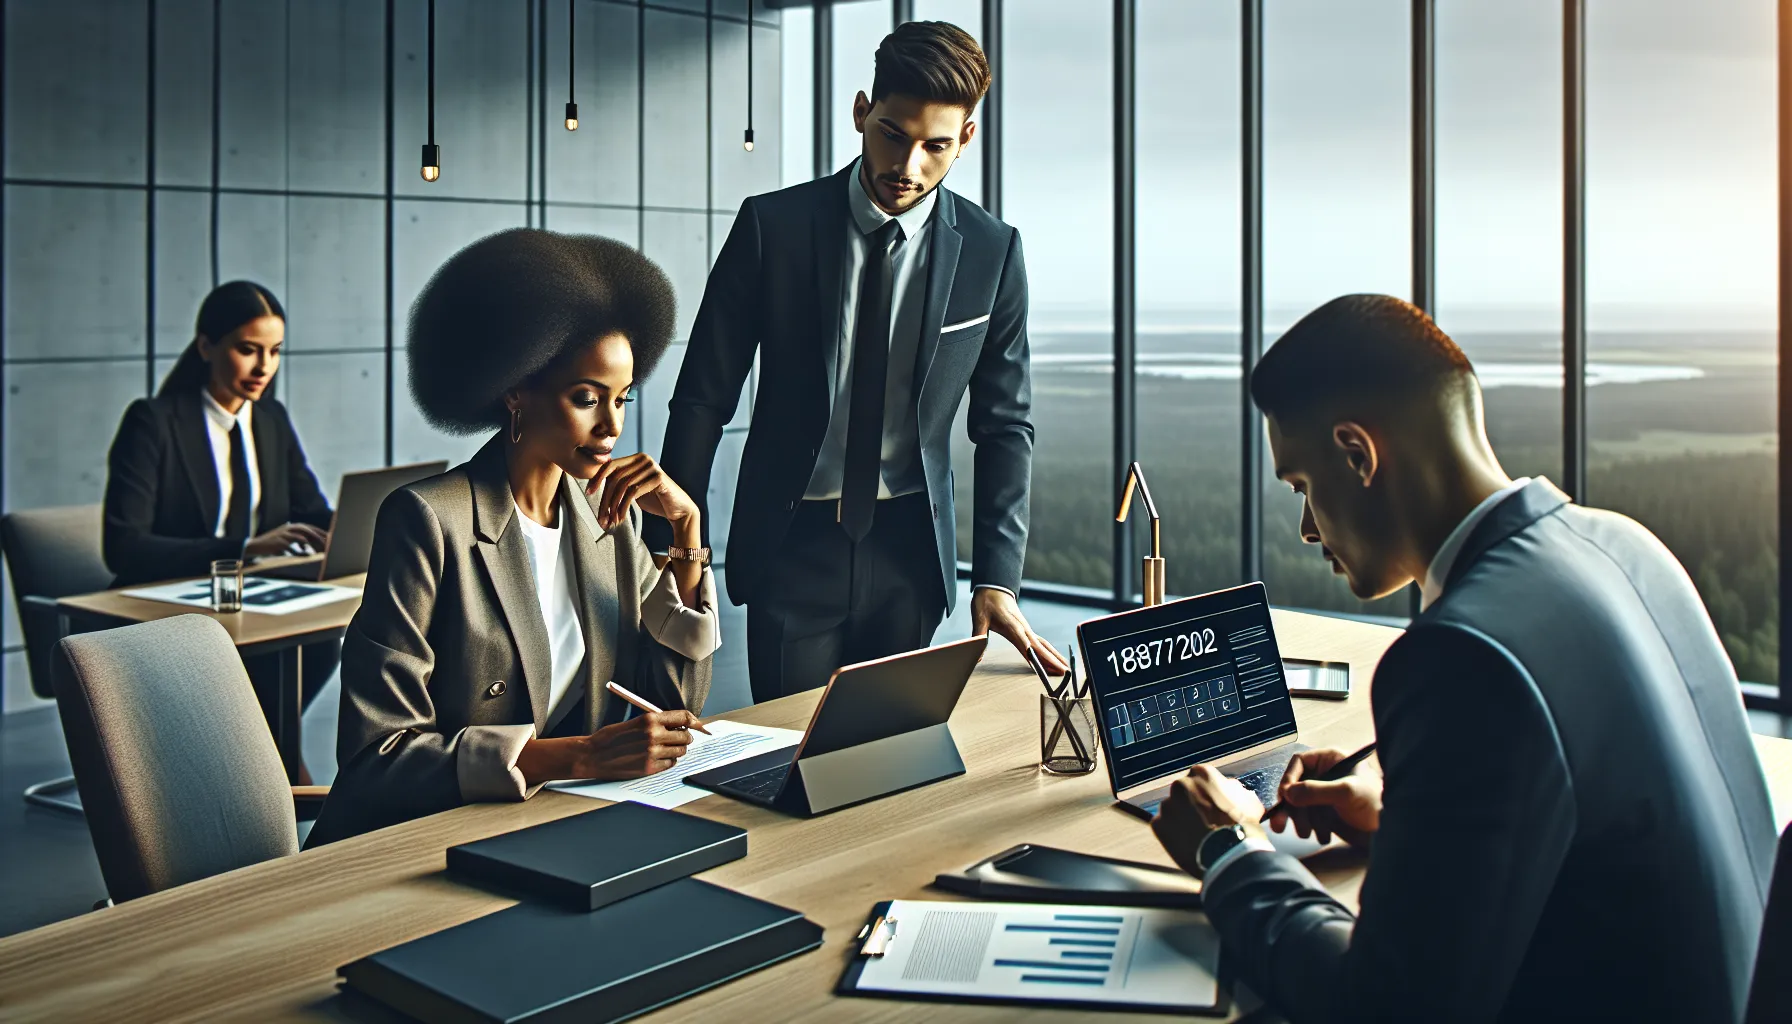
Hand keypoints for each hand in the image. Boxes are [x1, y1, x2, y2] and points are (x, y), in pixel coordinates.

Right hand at [244, 522, 328, 557]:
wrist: (256, 546)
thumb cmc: (273, 544)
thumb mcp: (286, 541)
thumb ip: (297, 541)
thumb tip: (307, 546)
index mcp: (291, 527)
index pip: (309, 527)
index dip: (319, 532)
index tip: (329, 537)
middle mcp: (288, 528)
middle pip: (306, 529)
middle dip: (318, 535)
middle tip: (327, 543)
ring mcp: (283, 534)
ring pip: (300, 536)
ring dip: (311, 543)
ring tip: (318, 550)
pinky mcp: (278, 542)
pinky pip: (291, 546)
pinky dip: (298, 551)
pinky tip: (304, 555)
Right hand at [578, 710, 701, 779]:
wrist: (593, 755)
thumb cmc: (610, 738)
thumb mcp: (634, 722)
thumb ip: (655, 722)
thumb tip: (677, 725)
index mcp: (649, 719)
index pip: (683, 717)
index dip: (693, 721)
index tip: (697, 725)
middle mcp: (653, 735)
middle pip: (685, 736)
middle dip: (684, 737)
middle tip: (678, 738)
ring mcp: (652, 752)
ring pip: (680, 751)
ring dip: (677, 750)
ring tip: (665, 749)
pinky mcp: (649, 767)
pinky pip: (671, 764)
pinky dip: (668, 761)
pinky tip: (658, 758)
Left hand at [585, 453, 698, 532]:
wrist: (678, 510)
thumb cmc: (654, 500)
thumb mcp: (632, 489)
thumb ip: (619, 483)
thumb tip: (593, 486)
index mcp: (635, 458)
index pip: (610, 465)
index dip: (597, 478)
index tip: (588, 493)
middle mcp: (643, 459)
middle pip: (615, 477)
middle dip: (605, 499)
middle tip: (601, 518)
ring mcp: (652, 467)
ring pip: (623, 486)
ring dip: (614, 506)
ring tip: (611, 521)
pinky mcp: (658, 477)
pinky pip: (634, 492)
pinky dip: (624, 507)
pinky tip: (621, 518)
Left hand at [970, 588, 1068, 675]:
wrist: (994, 586)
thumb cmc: (987, 601)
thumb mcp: (980, 618)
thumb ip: (979, 635)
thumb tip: (975, 655)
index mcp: (1013, 627)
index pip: (1026, 646)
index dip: (1035, 657)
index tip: (1045, 668)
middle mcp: (1023, 629)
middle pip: (1040, 647)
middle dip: (1053, 661)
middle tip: (1064, 673)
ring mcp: (1026, 629)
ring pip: (1044, 645)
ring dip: (1055, 656)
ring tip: (1066, 668)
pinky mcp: (1026, 629)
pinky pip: (1040, 642)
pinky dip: (1049, 651)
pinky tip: (1054, 659)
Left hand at [1151, 764, 1265, 876]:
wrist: (1228, 855)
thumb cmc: (1243, 828)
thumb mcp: (1249, 801)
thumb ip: (1235, 790)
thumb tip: (1230, 788)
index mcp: (1202, 773)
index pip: (1201, 781)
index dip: (1209, 797)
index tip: (1213, 808)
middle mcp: (1181, 784)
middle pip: (1184, 794)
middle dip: (1192, 807)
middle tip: (1205, 823)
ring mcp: (1167, 804)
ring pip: (1173, 811)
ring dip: (1182, 820)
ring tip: (1197, 836)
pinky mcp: (1158, 824)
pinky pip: (1163, 827)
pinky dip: (1173, 834)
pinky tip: (1187, 843)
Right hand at [1267, 747, 1380, 848]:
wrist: (1394, 831)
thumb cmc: (1375, 804)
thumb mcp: (1347, 793)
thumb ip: (1317, 791)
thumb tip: (1288, 793)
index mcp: (1331, 760)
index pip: (1299, 762)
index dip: (1289, 779)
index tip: (1285, 798)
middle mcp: (1325, 775)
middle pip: (1295, 785)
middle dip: (1289, 807)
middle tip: (1281, 825)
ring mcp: (1325, 794)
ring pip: (1298, 804)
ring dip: (1299, 820)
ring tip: (1307, 834)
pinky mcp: (1327, 812)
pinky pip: (1308, 817)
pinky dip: (1310, 828)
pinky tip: (1323, 836)